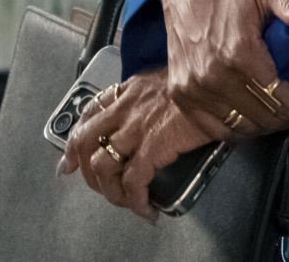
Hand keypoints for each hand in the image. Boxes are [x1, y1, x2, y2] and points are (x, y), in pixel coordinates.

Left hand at [56, 67, 215, 220]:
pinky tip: (145, 209)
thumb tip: (164, 116)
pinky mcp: (152, 145)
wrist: (218, 81)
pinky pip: (133, 180)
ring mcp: (135, 126)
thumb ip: (159, 97)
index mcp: (130, 90)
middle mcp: (125, 106)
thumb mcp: (172, 80)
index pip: (90, 113)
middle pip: (84, 140)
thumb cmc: (203, 82)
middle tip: (97, 187)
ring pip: (101, 164)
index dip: (75, 140)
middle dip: (84, 169)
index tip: (69, 160)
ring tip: (124, 201)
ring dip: (109, 189)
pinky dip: (135, 200)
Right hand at [160, 0, 288, 136]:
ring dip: (269, 126)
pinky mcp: (181, 94)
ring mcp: (194, 89)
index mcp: (238, 54)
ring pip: (243, 128)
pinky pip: (216, 129)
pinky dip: (239, 128)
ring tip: (287, 114)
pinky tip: (255, 118)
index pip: (283, 103)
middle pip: (266, 121)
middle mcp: (214, 78)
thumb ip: (288, 2)